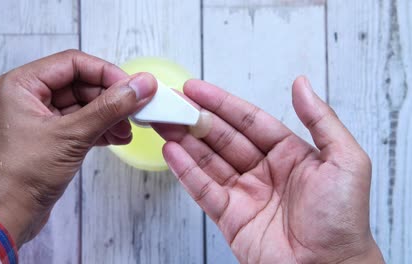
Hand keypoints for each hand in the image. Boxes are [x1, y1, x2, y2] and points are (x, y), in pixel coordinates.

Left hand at [0, 50, 156, 246]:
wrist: (3, 216)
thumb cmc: (20, 175)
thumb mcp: (71, 136)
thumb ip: (109, 108)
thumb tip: (140, 86)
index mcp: (22, 85)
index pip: (73, 63)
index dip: (105, 72)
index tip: (131, 87)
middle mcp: (28, 97)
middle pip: (80, 83)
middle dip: (109, 98)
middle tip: (135, 109)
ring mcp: (39, 119)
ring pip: (82, 105)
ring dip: (108, 115)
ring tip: (127, 129)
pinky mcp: (49, 138)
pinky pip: (79, 123)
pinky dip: (99, 129)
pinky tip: (116, 138)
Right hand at [153, 77, 383, 262]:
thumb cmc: (343, 219)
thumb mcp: (345, 160)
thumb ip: (321, 120)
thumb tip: (301, 84)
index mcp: (289, 153)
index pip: (248, 121)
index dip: (222, 103)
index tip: (197, 89)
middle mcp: (264, 171)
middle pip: (223, 138)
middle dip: (196, 120)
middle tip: (172, 103)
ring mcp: (245, 194)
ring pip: (208, 161)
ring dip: (185, 141)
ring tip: (164, 122)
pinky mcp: (230, 217)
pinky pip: (203, 189)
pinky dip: (185, 171)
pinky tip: (171, 152)